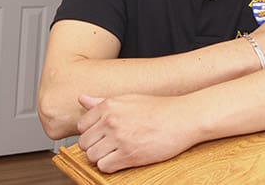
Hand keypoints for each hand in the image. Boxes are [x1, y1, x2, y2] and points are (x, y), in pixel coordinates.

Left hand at [76, 94, 195, 172]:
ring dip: (101, 157)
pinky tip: (121, 159)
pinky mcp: (129, 155)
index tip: (100, 135)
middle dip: (94, 146)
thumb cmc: (158, 108)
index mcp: (109, 106)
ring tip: (115, 152)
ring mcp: (119, 138)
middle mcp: (110, 121)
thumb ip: (102, 102)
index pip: (81, 125)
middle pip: (84, 142)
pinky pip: (104, 166)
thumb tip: (81, 99)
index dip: (90, 132)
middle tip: (108, 145)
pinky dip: (110, 166)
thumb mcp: (128, 99)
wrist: (182, 118)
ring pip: (92, 156)